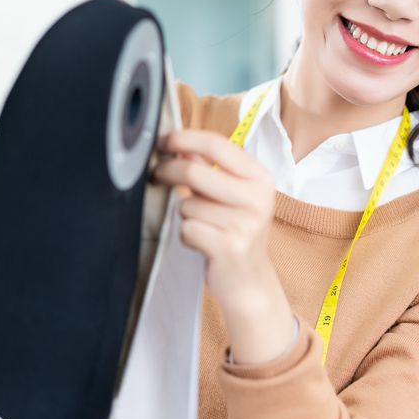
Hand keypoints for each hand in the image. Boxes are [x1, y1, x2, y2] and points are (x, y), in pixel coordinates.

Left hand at [153, 130, 295, 363]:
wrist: (249, 279)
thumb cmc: (236, 230)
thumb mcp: (231, 194)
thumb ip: (208, 168)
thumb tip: (180, 145)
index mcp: (260, 178)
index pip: (216, 144)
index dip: (183, 139)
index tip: (163, 142)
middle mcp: (258, 198)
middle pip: (194, 172)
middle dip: (167, 172)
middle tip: (157, 176)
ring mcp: (246, 224)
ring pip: (188, 204)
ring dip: (185, 213)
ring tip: (202, 224)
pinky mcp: (230, 248)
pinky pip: (188, 229)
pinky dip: (187, 234)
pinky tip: (202, 241)